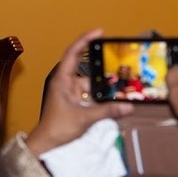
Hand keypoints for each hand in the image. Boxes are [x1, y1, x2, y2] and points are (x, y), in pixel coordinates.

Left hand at [26, 29, 133, 155]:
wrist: (47, 144)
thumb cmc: (58, 127)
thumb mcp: (84, 118)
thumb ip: (107, 111)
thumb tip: (129, 106)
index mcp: (62, 79)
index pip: (73, 53)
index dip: (85, 40)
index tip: (100, 32)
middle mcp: (67, 83)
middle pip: (89, 70)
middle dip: (105, 69)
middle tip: (122, 64)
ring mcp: (72, 94)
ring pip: (93, 85)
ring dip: (106, 87)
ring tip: (124, 86)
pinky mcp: (77, 104)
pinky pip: (94, 96)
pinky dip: (104, 98)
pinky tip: (117, 100)